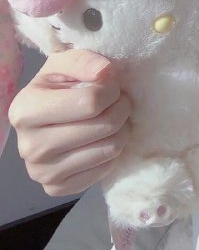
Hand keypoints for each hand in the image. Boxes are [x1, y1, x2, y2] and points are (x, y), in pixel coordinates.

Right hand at [8, 49, 130, 196]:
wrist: (48, 114)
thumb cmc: (59, 85)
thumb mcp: (65, 62)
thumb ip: (85, 60)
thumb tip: (105, 73)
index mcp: (26, 109)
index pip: (91, 102)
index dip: (111, 90)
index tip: (111, 85)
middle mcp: (29, 146)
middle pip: (104, 125)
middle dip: (121, 108)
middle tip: (118, 101)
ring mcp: (41, 172)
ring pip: (109, 149)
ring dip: (122, 128)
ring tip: (114, 116)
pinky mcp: (56, 189)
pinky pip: (104, 170)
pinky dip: (113, 152)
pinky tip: (102, 138)